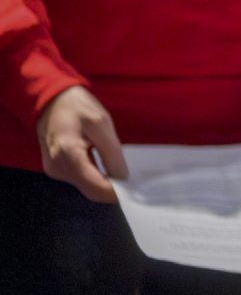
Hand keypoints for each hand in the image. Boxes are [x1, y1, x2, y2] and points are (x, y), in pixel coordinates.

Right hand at [37, 85, 126, 203]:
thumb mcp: (101, 123)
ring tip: (119, 170)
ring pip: (85, 186)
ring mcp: (55, 170)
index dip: (116, 192)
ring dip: (103, 182)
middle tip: (132, 181)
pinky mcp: (55, 169)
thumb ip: (111, 152)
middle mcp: (58, 168)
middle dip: (111, 189)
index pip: (96, 187)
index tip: (135, 189)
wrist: (51, 101)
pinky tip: (103, 165)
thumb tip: (122, 176)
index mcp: (68, 155)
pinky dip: (94, 176)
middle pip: (90, 191)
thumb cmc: (78, 108)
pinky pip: (79, 179)